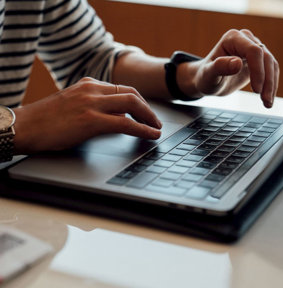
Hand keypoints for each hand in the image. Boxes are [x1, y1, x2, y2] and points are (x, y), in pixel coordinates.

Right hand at [13, 77, 161, 153]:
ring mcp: (91, 104)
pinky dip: (142, 129)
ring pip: (132, 105)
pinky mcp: (90, 120)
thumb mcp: (72, 104)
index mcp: (88, 84)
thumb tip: (114, 116)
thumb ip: (93, 105)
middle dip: (148, 109)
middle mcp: (92, 90)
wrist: (24, 126)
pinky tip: (151, 135)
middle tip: (156, 121)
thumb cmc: (45, 120)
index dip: (139, 101)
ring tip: (156, 128)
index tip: (146, 111)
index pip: (122, 89)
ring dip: (149, 118)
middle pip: (132, 94)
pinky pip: (125, 124)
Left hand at [179, 29, 278, 107]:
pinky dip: (272, 85)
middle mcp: (245, 39)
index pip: (253, 50)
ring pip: (271, 64)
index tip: (256, 90)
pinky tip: (268, 99)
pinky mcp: (259, 60)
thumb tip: (237, 63)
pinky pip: (271, 70)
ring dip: (272, 85)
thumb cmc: (205, 77)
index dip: (258, 70)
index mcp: (232, 38)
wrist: (208, 81)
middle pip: (265, 57)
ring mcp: (254, 48)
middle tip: (265, 100)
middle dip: (267, 80)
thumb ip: (220, 67)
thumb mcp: (208, 75)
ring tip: (267, 103)